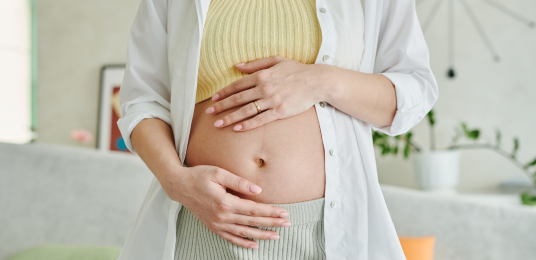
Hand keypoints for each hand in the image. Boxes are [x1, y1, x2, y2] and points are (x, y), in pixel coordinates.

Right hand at [162, 165, 290, 248]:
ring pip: (244, 232)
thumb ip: (239, 182)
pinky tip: (254, 245)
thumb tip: (258, 191)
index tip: (284, 212)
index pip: (254, 209)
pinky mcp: (213, 226)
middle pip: (252, 222)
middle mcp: (222, 216)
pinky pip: (230, 237)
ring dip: (261, 235)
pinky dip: (243, 242)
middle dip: (271, 223)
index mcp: (225, 202)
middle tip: (287, 223)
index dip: (270, 212)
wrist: (179, 186)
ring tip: (276, 236)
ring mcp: (217, 223)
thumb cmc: (199, 176)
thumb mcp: (219, 173)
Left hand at [205, 55, 330, 130]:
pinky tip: (237, 129)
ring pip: (246, 110)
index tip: (214, 99)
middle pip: (238, 99)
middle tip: (209, 113)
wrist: (316, 81)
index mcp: (262, 75)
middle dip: (222, 106)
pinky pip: (260, 120)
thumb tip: (237, 65)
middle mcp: (264, 88)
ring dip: (230, 118)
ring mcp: (272, 101)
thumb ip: (255, 63)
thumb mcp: (276, 60)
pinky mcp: (280, 112)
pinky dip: (247, 125)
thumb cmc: (297, 70)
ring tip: (218, 124)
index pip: (237, 85)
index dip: (224, 92)